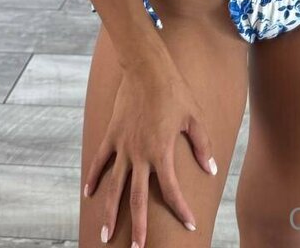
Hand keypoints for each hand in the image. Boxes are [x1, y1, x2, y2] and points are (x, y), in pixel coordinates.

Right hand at [83, 63, 215, 244]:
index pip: (172, 190)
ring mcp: (123, 146)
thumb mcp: (194, 117)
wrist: (146, 69)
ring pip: (114, 186)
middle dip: (138, 226)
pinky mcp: (111, 135)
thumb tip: (210, 169)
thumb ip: (202, 145)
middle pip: (137, 198)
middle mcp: (140, 154)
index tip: (190, 224)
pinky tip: (89, 194)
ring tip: (106, 235)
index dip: (181, 209)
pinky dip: (94, 178)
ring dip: (110, 212)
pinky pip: (100, 161)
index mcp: (162, 152)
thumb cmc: (174, 91)